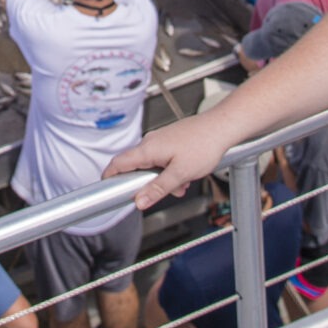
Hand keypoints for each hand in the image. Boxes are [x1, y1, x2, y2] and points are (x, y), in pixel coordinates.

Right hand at [104, 113, 237, 210]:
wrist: (222, 127)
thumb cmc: (204, 144)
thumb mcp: (180, 174)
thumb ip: (157, 188)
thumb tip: (140, 200)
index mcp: (148, 149)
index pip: (118, 163)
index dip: (109, 176)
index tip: (105, 187)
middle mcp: (151, 142)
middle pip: (137, 168)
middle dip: (149, 184)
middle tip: (167, 191)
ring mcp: (161, 140)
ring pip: (154, 166)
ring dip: (165, 179)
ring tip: (184, 183)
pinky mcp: (171, 140)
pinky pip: (163, 160)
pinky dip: (172, 170)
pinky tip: (187, 174)